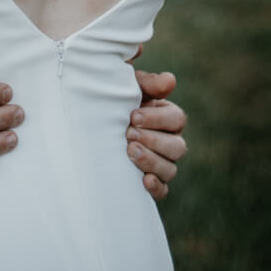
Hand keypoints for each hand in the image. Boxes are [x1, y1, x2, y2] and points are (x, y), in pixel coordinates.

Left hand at [126, 66, 186, 200]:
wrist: (94, 123)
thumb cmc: (115, 101)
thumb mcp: (129, 88)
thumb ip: (149, 84)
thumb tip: (170, 80)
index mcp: (168, 117)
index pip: (177, 119)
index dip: (158, 119)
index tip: (133, 116)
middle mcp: (170, 142)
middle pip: (177, 147)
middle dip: (153, 140)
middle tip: (129, 134)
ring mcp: (162, 164)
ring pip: (170, 169)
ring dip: (151, 160)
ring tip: (129, 151)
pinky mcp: (152, 183)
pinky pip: (162, 190)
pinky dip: (155, 186)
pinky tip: (144, 180)